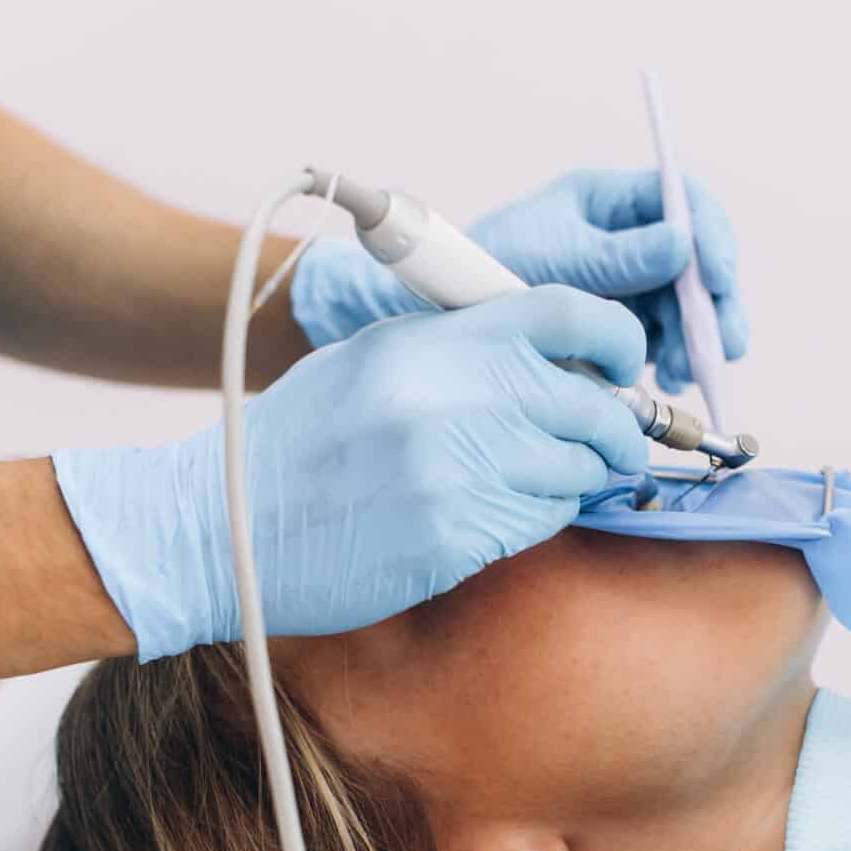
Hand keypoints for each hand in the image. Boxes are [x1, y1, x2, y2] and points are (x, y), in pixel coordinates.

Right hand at [53, 286, 649, 659]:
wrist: (221, 528)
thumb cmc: (298, 445)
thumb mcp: (371, 362)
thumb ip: (458, 349)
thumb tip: (558, 360)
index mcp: (428, 341)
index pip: (564, 313)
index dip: (617, 339)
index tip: (628, 365)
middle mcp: (448, 396)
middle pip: (591, 403)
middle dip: (618, 428)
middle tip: (615, 443)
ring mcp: (453, 470)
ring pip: (577, 469)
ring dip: (581, 477)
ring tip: (550, 479)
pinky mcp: (454, 537)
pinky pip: (542, 521)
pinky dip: (542, 516)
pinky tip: (505, 511)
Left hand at [291, 169, 747, 393]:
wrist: (428, 316)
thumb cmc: (477, 272)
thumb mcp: (551, 261)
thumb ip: (617, 257)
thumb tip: (684, 242)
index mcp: (607, 199)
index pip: (685, 200)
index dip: (713, 238)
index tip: (718, 280)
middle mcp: (623, 235)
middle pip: (698, 259)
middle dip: (715, 304)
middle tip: (722, 347)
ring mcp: (623, 280)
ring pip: (687, 304)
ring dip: (695, 339)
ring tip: (679, 373)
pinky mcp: (615, 323)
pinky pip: (664, 337)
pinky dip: (671, 359)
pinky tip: (662, 381)